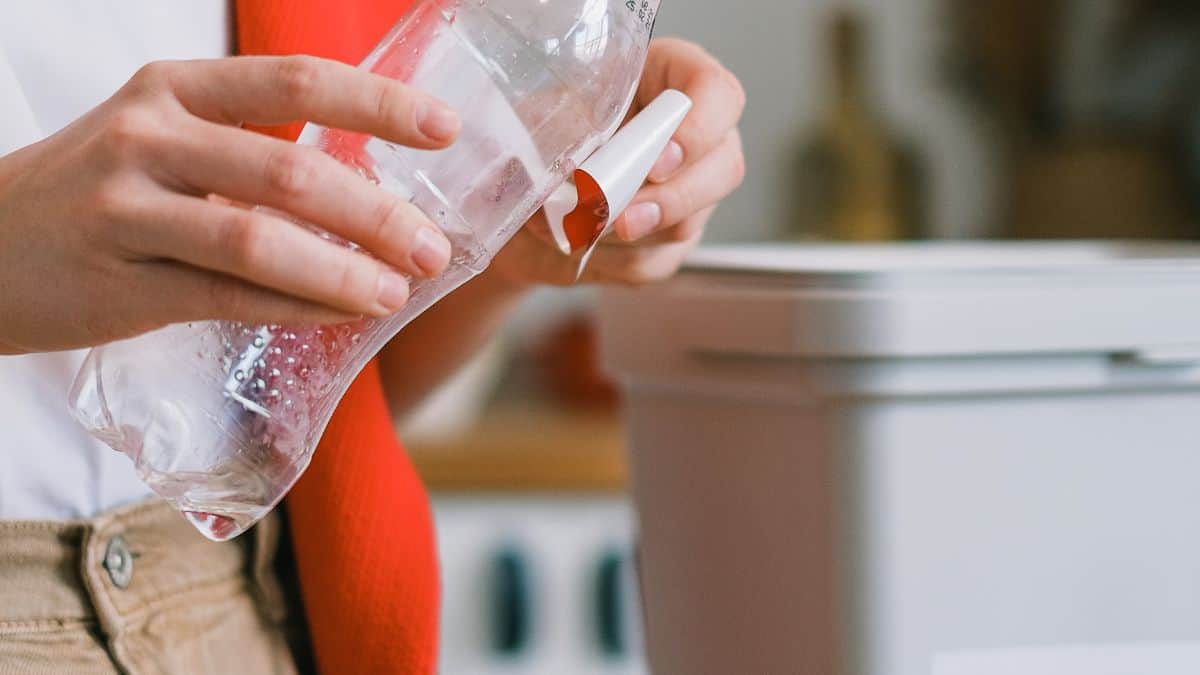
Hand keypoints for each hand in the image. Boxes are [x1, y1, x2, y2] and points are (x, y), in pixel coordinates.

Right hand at [0, 56, 460, 353]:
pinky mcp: (118, 284)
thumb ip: (251, 147)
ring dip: (341, 270)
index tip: (444, 130)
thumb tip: (369, 180)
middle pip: (289, 169)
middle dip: (375, 213)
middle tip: (433, 248)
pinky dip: (294, 307)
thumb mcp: (165, 138)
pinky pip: (225, 298)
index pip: (295, 80)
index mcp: (176, 89)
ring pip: (257, 240)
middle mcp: (149, 136)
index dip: (378, 105)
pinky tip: (340, 316)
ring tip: (396, 291)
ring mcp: (126, 210)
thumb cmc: (102, 189)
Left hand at [490, 37, 745, 286]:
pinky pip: (654, 261)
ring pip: (688, 223)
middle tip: (624, 216)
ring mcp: (688, 192)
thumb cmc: (539, 136)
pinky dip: (609, 258)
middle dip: (673, 199)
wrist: (518, 194)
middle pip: (723, 168)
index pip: (718, 95)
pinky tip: (578, 241)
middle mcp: (694, 136)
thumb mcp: (546, 113)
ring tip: (572, 225)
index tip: (660, 159)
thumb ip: (571, 128)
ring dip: (626, 233)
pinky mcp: (668, 242)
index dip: (699, 130)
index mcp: (670, 80)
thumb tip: (583, 167)